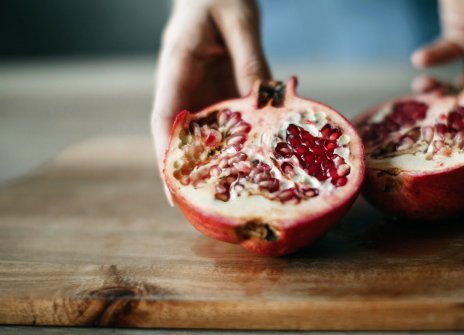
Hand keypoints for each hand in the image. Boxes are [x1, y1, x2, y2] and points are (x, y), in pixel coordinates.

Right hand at [151, 0, 269, 203]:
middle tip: (201, 208)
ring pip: (206, 133)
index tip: (172, 186)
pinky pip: (230, 121)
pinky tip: (257, 163)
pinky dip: (239, 144)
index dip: (167, 153)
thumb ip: (250, 59)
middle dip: (189, 172)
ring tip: (231, 196)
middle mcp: (185, 84)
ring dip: (215, 164)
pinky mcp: (223, 89)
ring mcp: (204, 89)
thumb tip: (263, 102)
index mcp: (177, 66)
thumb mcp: (240, 22)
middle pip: (182, 135)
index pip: (164, 117)